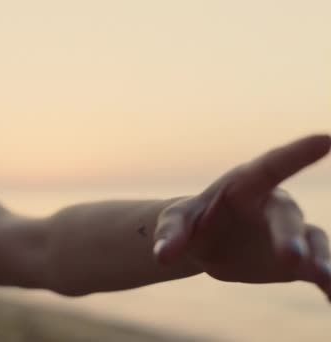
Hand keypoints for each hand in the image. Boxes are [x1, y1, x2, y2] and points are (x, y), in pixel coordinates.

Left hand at [153, 134, 330, 298]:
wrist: (205, 244)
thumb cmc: (191, 222)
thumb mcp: (174, 223)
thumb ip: (169, 235)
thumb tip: (162, 256)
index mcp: (246, 185)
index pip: (272, 166)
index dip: (298, 153)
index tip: (326, 140)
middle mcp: (274, 205)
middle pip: (287, 216)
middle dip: (290, 235)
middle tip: (291, 258)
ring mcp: (290, 233)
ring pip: (313, 241)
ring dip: (321, 259)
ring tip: (325, 277)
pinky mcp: (297, 262)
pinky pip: (318, 270)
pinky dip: (328, 283)